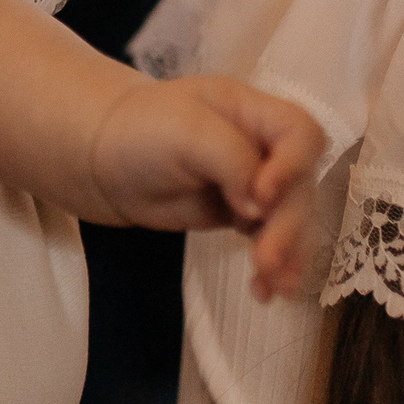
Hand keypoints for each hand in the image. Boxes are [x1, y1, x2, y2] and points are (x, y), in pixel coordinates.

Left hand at [85, 76, 325, 302]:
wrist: (103, 161)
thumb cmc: (140, 131)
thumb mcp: (184, 130)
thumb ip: (231, 159)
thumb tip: (260, 207)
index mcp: (253, 112)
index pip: (301, 133)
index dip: (294, 164)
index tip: (262, 195)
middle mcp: (264, 147)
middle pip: (300, 186)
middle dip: (287, 225)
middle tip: (265, 259)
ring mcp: (256, 183)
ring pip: (293, 219)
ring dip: (289, 254)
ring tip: (273, 285)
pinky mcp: (243, 215)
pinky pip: (271, 241)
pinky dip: (273, 267)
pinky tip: (264, 291)